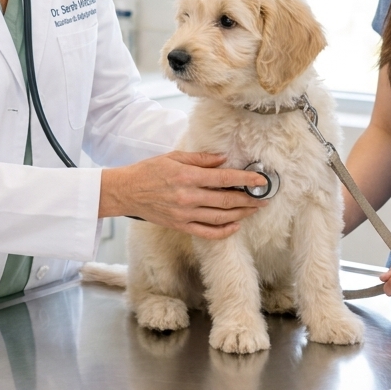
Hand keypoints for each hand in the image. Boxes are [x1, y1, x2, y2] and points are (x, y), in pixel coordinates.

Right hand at [99, 151, 268, 239]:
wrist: (126, 192)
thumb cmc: (148, 171)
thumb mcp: (173, 157)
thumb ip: (200, 159)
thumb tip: (223, 159)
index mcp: (188, 177)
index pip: (224, 178)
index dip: (246, 179)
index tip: (261, 180)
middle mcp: (188, 197)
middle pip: (226, 201)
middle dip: (249, 199)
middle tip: (264, 198)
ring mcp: (185, 214)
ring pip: (220, 217)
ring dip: (241, 214)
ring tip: (254, 209)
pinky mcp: (180, 226)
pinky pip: (207, 232)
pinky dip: (224, 231)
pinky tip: (235, 225)